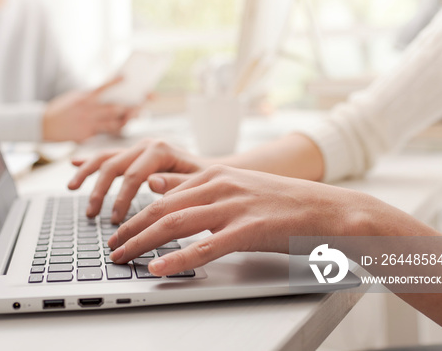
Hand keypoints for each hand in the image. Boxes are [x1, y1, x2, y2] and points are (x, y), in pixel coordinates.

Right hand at [43, 78, 137, 142]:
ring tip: (136, 116)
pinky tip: (121, 125)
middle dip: (130, 107)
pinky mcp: (85, 136)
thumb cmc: (61, 108)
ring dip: (126, 120)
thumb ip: (91, 95)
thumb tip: (109, 89)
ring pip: (112, 124)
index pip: (103, 87)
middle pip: (114, 109)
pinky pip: (103, 133)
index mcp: (84, 98)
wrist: (43, 125)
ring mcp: (87, 124)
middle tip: (142, 105)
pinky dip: (112, 129)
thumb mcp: (75, 96)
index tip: (126, 77)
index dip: (115, 82)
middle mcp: (87, 110)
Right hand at [68, 139, 206, 222]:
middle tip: (93, 215)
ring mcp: (138, 148)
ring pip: (106, 157)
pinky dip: (90, 160)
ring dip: (87, 174)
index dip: (121, 200)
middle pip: (113, 165)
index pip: (133, 176)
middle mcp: (146, 145)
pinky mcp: (134, 154)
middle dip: (100, 191)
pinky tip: (74, 164)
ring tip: (73, 190)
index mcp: (161, 150)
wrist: (216, 170)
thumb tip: (150, 182)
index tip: (117, 222)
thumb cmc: (209, 181)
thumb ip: (176, 182)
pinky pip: (108, 156)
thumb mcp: (198, 184)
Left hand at [107, 165, 402, 276]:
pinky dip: (178, 258)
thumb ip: (195, 186)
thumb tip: (157, 186)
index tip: (116, 230)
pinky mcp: (249, 229)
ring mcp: (234, 206)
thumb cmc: (283, 203)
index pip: (162, 196)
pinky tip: (159, 268)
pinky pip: (205, 247)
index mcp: (214, 174)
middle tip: (110, 248)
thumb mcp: (235, 186)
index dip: (134, 215)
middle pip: (161, 208)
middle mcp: (219, 185)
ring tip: (122, 258)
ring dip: (142, 242)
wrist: (331, 209)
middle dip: (130, 229)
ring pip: (175, 224)